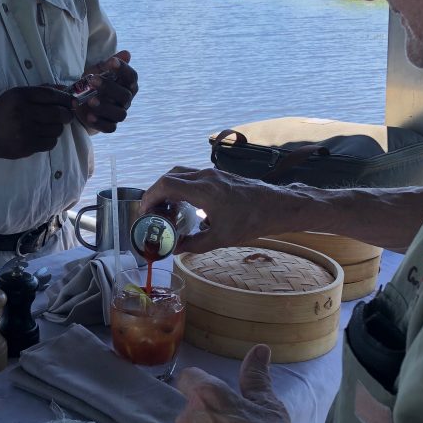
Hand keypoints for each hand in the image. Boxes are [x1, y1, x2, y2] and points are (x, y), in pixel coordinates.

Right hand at [0, 86, 72, 159]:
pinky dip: (50, 140)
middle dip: (67, 115)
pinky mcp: (26, 146)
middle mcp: (23, 112)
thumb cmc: (2, 112)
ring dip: (57, 128)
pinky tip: (42, 136)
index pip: (52, 95)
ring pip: (56, 129)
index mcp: (20, 95)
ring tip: (49, 126)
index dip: (66, 99)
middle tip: (66, 116)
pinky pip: (50, 143)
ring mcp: (25, 131)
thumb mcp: (15, 95)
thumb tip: (65, 90)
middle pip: (58, 113)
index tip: (73, 102)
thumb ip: (40, 91)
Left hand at [74, 49, 137, 132]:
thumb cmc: (94, 83)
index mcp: (127, 84)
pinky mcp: (109, 125)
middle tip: (93, 80)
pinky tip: (89, 116)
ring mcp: (118, 113)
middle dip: (109, 87)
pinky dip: (100, 123)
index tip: (111, 61)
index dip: (123, 69)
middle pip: (125, 95)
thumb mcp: (98, 70)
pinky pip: (110, 128)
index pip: (132, 77)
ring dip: (105, 107)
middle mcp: (126, 99)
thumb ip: (109, 64)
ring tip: (90, 101)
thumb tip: (126, 53)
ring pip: (120, 114)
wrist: (81, 100)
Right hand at [141, 167, 289, 252]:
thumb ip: (194, 244)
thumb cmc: (251, 221)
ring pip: (181, 173)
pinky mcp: (219, 175)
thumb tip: (175, 249)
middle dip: (156, 192)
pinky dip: (182, 186)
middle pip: (170, 176)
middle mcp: (205, 177)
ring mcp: (213, 173)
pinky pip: (193, 176)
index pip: (166, 185)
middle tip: (152, 211)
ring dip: (168, 187)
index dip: (150, 196)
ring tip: (166, 208)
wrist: (277, 206)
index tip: (145, 211)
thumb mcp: (220, 238)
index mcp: (203, 191)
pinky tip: (185, 204)